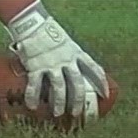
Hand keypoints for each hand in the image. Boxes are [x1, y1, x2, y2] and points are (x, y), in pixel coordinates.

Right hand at [5, 1, 108, 119]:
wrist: (31, 23)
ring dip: (59, 102)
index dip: (101, 82)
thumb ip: (70, 55)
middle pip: (77, 84)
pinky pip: (35, 85)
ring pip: (59, 87)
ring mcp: (51, 64)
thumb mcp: (66, 42)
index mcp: (76, 53)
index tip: (105, 94)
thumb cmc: (48, 32)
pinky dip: (33, 97)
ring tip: (58, 113)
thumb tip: (72, 69)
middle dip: (78, 100)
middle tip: (77, 112)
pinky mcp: (36, 66)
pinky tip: (32, 106)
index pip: (94, 68)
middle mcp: (66, 60)